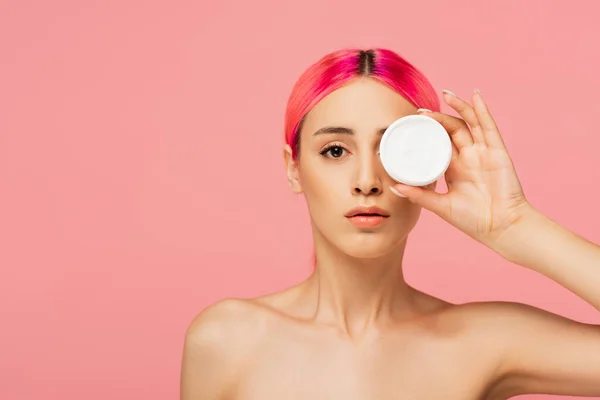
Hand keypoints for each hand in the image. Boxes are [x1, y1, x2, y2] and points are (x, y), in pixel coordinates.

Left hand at [391, 89, 533, 248]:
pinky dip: (482, 110)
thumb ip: (419, 195)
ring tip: (445, 94)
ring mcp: (484, 153)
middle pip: (452, 130)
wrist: (501, 228)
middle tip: (420, 112)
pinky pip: (489, 127)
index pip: (440, 143)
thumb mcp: (441, 206)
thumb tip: (394, 187)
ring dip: (458, 107)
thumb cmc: (473, 220)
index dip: (428, 133)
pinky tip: (475, 96)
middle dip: (438, 119)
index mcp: (455, 168)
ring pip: (470, 123)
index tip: (411, 126)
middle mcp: (470, 157)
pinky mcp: (498, 152)